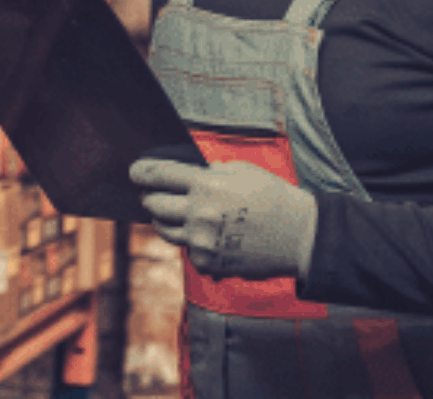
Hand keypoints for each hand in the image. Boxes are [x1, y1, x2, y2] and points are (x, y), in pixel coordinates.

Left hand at [130, 158, 317, 280]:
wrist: (299, 235)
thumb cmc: (272, 197)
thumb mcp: (242, 170)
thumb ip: (209, 171)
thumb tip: (183, 172)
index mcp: (207, 185)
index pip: (159, 175)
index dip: (141, 172)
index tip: (134, 172)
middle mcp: (199, 214)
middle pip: (153, 204)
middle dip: (150, 196)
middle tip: (153, 194)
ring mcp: (201, 242)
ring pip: (163, 229)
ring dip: (165, 219)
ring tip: (179, 213)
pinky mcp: (207, 263)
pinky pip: (186, 249)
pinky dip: (191, 241)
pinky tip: (207, 234)